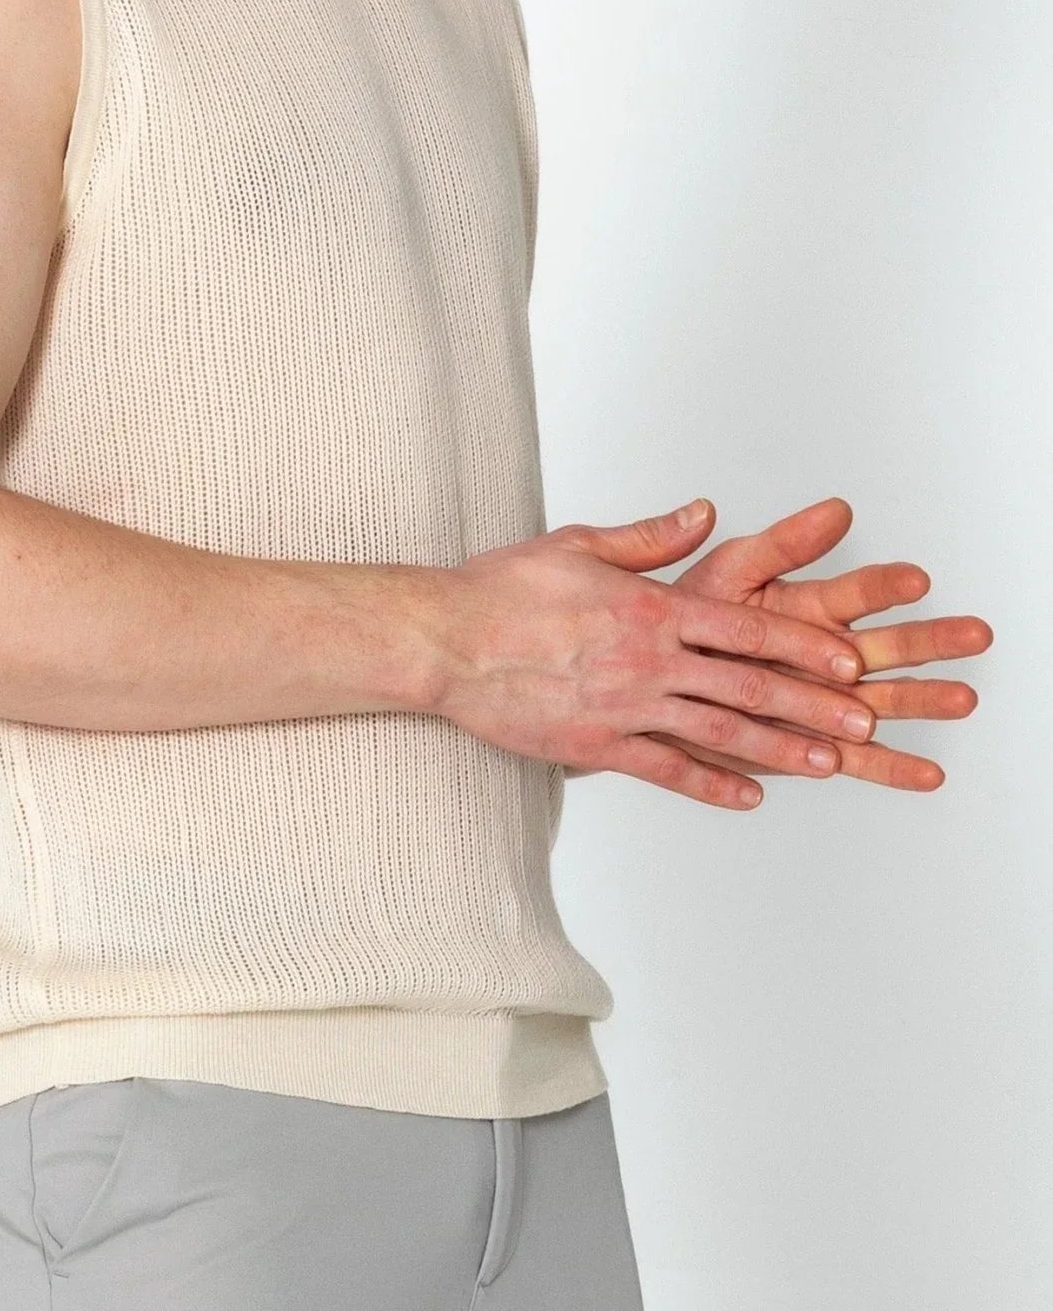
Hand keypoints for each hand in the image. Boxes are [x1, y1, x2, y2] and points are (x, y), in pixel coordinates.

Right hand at [433, 501, 881, 810]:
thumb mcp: (580, 545)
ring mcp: (624, 708)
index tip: (848, 659)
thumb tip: (705, 513)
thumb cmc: (502, 589)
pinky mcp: (596, 747)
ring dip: (781, 749)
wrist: (443, 642)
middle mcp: (648, 660)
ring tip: (831, 763)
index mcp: (651, 607)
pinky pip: (667, 771)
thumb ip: (651, 537)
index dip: (805, 645)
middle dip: (814, 703)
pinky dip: (712, 785)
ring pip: (719, 732)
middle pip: (750, 684)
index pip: (748, 627)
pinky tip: (750, 797)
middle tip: (866, 717)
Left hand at [661, 495, 992, 791]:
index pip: (855, 593)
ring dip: (924, 700)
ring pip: (883, 699)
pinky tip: (929, 773)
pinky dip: (891, 767)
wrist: (654, 677)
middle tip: (973, 633)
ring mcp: (823, 700)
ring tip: (963, 697)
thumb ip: (782, 546)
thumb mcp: (730, 572)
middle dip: (931, 641)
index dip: (883, 586)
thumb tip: (835, 509)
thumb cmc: (690, 619)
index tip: (914, 578)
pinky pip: (856, 759)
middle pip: (887, 646)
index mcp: (809, 609)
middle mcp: (826, 654)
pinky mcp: (810, 743)